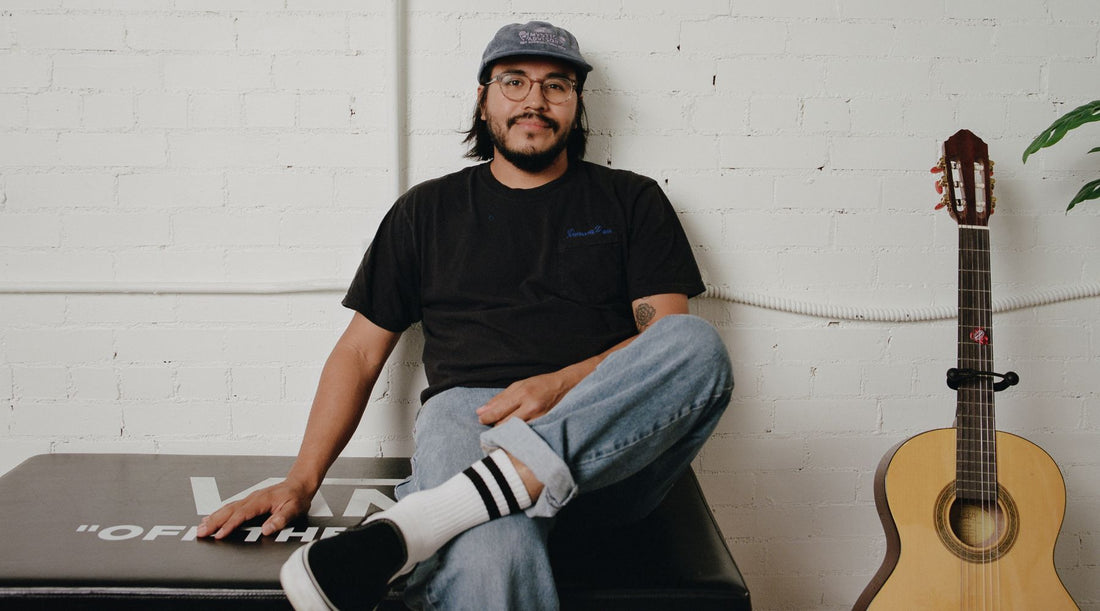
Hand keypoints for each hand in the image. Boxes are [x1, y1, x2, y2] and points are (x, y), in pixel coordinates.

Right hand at [196, 479, 313, 539]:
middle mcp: (253, 498)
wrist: (299, 484)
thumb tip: (267, 529)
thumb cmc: (297, 497)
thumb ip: (281, 519)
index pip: (242, 514)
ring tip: (201, 527)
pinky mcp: (249, 501)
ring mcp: (250, 499)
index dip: (230, 525)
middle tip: (201, 532)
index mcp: (262, 501)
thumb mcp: (294, 509)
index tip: (219, 534)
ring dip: (214, 518)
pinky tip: (212, 518)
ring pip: (228, 508)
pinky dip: (219, 513)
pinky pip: (231, 507)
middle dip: (214, 522)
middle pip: (229, 510)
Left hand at [476, 371, 575, 425]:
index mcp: (523, 394)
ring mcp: (540, 419)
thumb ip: (499, 399)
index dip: (487, 418)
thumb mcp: (519, 385)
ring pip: (514, 432)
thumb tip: (481, 411)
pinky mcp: (545, 427)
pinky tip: (516, 433)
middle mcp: (532, 408)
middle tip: (491, 425)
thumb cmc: (541, 384)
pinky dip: (518, 435)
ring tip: (504, 430)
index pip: (498, 411)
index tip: (482, 419)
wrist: (566, 386)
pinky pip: (525, 435)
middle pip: (505, 425)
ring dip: (506, 432)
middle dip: (495, 426)